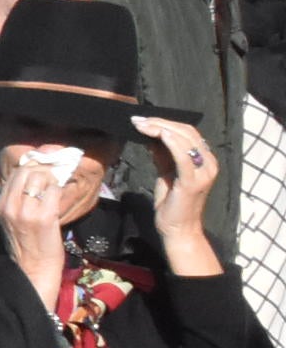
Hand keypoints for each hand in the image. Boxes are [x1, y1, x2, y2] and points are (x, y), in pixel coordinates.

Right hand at [0, 152, 70, 306]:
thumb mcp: (11, 220)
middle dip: (42, 170)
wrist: (33, 269)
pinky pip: (53, 191)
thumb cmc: (25, 245)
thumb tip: (32, 178)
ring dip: (52, 180)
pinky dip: (59, 190)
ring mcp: (26, 211)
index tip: (42, 170)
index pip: (14, 174)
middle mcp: (10, 206)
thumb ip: (16, 200)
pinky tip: (59, 197)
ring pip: (40, 178)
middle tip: (51, 177)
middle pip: (26, 171)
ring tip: (55, 188)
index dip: (31, 168)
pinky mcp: (44, 217)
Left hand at [135, 116, 220, 266]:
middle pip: (186, 132)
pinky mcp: (192, 182)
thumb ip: (163, 155)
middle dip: (160, 122)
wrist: (178, 229)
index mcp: (205, 160)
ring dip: (160, 129)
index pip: (188, 132)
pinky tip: (158, 135)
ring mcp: (203, 172)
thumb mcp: (166, 173)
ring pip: (184, 140)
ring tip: (140, 125)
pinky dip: (171, 143)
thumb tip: (152, 135)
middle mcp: (209, 164)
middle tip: (138, 120)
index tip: (143, 119)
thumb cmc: (171, 202)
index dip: (166, 122)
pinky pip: (183, 157)